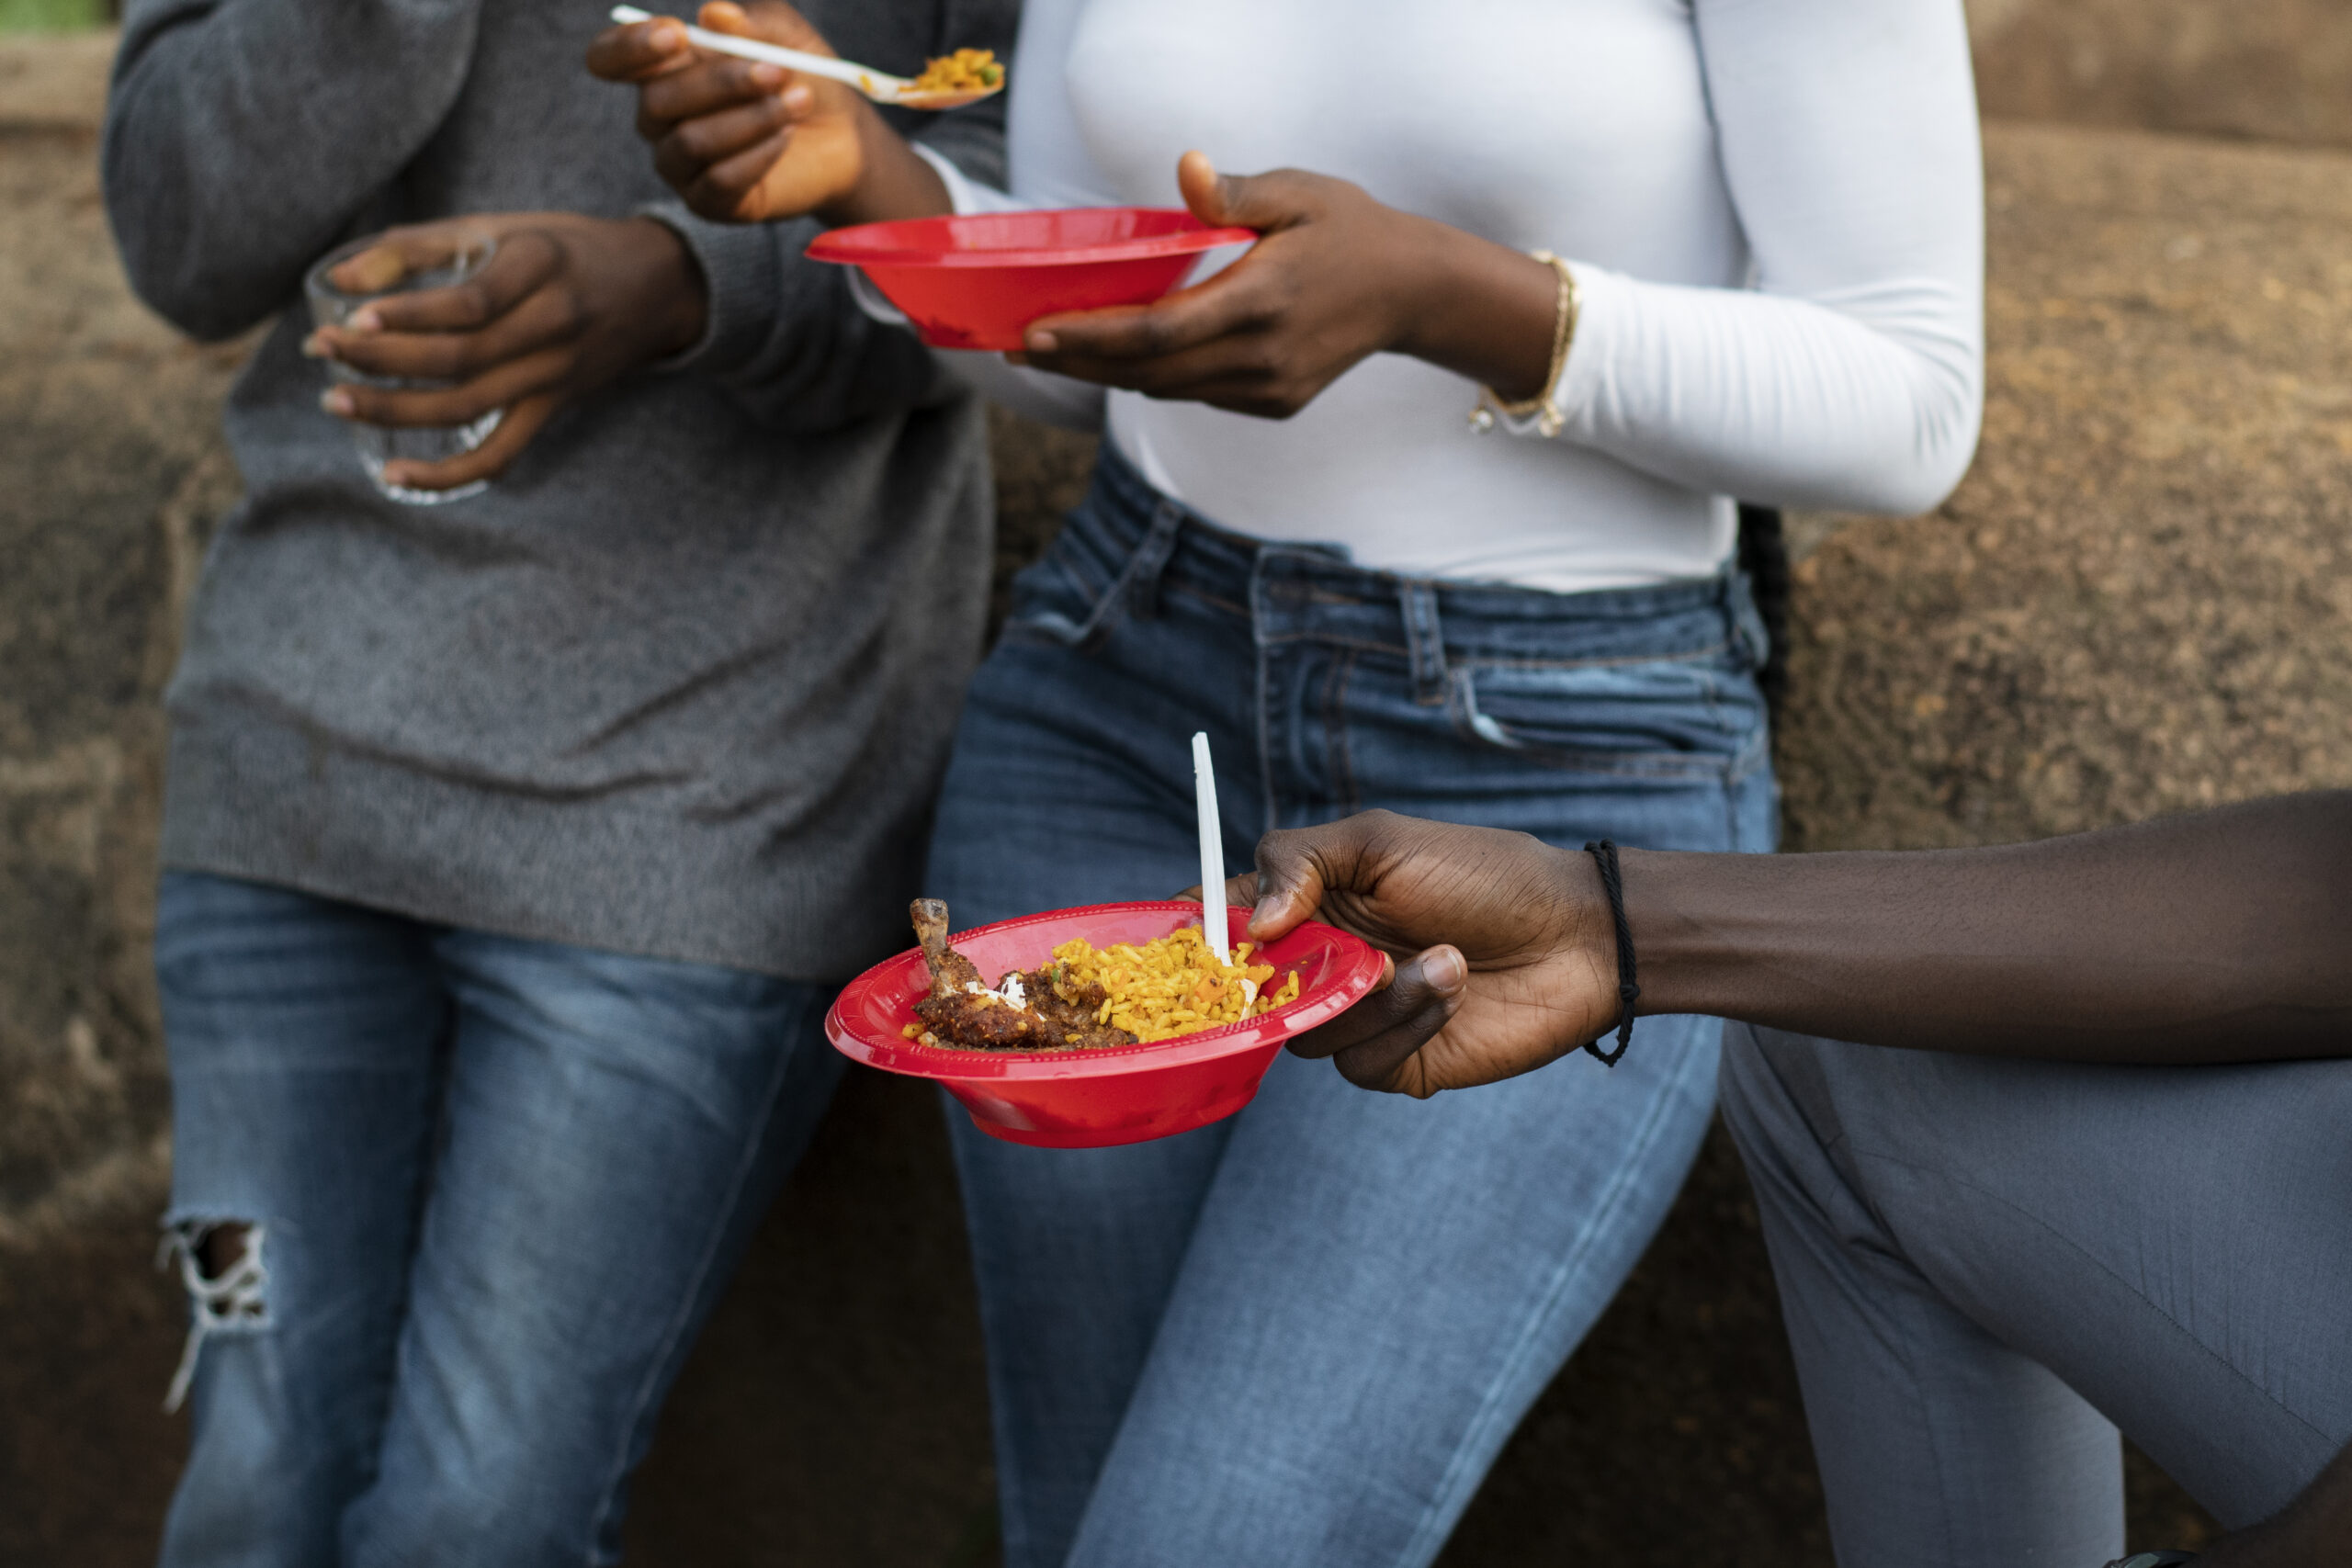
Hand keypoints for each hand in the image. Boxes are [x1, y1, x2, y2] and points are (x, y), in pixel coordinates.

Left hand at [304, 213, 704, 491]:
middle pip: (460, 358)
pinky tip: (395, 475)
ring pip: (469, 407)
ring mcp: (556, 375)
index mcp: (539, 266)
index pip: (470, 303)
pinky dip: (449, 474)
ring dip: (395, 411)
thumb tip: (341, 278)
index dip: (409, 315)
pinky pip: (500, 454)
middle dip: (382, 360)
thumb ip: (419, 247)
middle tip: (321, 353)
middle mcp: (553, 324)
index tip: (351, 318)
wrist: (655, 288)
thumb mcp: (501, 228)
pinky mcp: (553, 409)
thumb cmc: (562, 249)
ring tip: (337, 401)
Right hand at [585, 2, 941, 227]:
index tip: (677, 36)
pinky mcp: (708, 203)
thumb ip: (754, 22)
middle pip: (656, 100)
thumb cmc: (801, 77)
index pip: (608, 58)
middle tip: (777, 71)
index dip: (629, 47)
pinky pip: (720, 181)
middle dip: (719, 82)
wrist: (842, 136)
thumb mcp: (787, 36)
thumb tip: (714, 14)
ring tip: (797, 102)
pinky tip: (787, 137)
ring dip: (750, 119)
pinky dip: (758, 154)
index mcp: (662, 69)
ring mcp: (680, 164)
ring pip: (691, 142)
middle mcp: (659, 119)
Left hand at [1016, 154, 1557, 419]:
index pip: (1158, 332)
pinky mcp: (1273, 404)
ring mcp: (1269, 389)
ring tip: (1059, 352)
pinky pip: (1198, 394)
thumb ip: (1236, 193)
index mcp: (1262, 301)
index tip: (1035, 334)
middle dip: (1082, 362)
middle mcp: (1261, 357)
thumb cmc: (1349, 228)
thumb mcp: (1300, 193)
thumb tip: (1186, 171)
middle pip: (1149, 372)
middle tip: (1021, 348)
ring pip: (1168, 389)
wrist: (1410, 291)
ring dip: (1113, 373)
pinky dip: (1159, 376)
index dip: (1091, 339)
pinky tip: (1129, 356)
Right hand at [1229, 811, 1622, 1096]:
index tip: (1189, 941)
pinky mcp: (1392, 1061)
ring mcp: (1353, 1017)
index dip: (1192, 937)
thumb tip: (1252, 923)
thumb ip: (1301, 861)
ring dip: (1372, 997)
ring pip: (1304, 1034)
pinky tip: (1453, 987)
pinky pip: (1358, 1062)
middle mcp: (1318, 964)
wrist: (1577, 934)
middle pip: (1244, 996)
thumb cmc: (1483, 873)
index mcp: (1305, 902)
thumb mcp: (1383, 841)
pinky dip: (1405, 1024)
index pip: (1220, 924)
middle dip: (1275, 983)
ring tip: (1442, 957)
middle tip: (1321, 960)